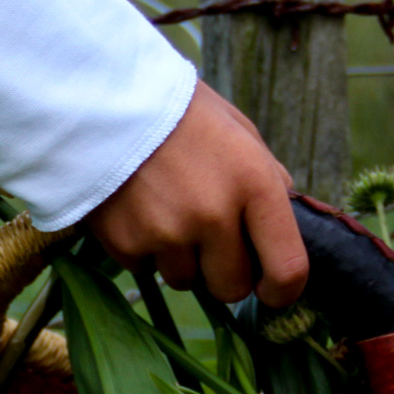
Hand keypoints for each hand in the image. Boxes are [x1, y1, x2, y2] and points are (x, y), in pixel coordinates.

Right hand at [83, 81, 307, 308]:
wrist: (106, 101)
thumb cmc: (182, 114)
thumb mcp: (241, 134)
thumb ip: (268, 181)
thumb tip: (282, 228)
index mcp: (254, 184)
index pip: (286, 269)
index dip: (282, 291)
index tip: (272, 291)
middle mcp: (213, 216)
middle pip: (232, 288)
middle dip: (225, 273)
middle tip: (211, 244)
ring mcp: (166, 234)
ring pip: (186, 281)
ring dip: (182, 260)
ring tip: (167, 214)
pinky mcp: (126, 244)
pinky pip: (146, 269)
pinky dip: (145, 249)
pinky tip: (139, 211)